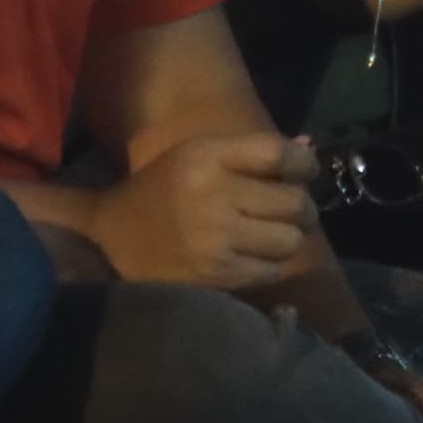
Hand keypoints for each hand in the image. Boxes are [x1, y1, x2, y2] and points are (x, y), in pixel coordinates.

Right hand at [88, 132, 315, 289]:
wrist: (111, 239)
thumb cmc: (160, 190)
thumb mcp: (197, 156)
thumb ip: (253, 152)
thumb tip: (310, 147)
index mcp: (206, 156)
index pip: (278, 154)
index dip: (304, 164)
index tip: (306, 173)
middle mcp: (213, 194)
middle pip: (294, 201)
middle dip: (303, 208)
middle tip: (295, 213)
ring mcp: (216, 238)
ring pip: (290, 239)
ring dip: (290, 238)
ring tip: (277, 236)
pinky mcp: (217, 274)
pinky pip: (272, 269)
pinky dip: (271, 264)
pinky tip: (256, 258)